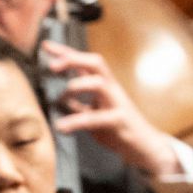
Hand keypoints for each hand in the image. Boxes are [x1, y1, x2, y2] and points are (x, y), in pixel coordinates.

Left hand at [42, 41, 185, 179]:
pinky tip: (62, 127)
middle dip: (73, 60)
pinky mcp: (120, 121)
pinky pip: (98, 118)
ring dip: (76, 86)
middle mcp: (112, 90)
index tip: (45, 45)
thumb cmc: (118, 129)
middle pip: (96, 64)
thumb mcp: (95, 113)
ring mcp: (117, 103)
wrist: (146, 146)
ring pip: (100, 84)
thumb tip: (57, 99)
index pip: (85, 63)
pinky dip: (77, 121)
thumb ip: (79, 104)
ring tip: (59, 99)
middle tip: (52, 66)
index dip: (66, 52)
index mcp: (105, 86)